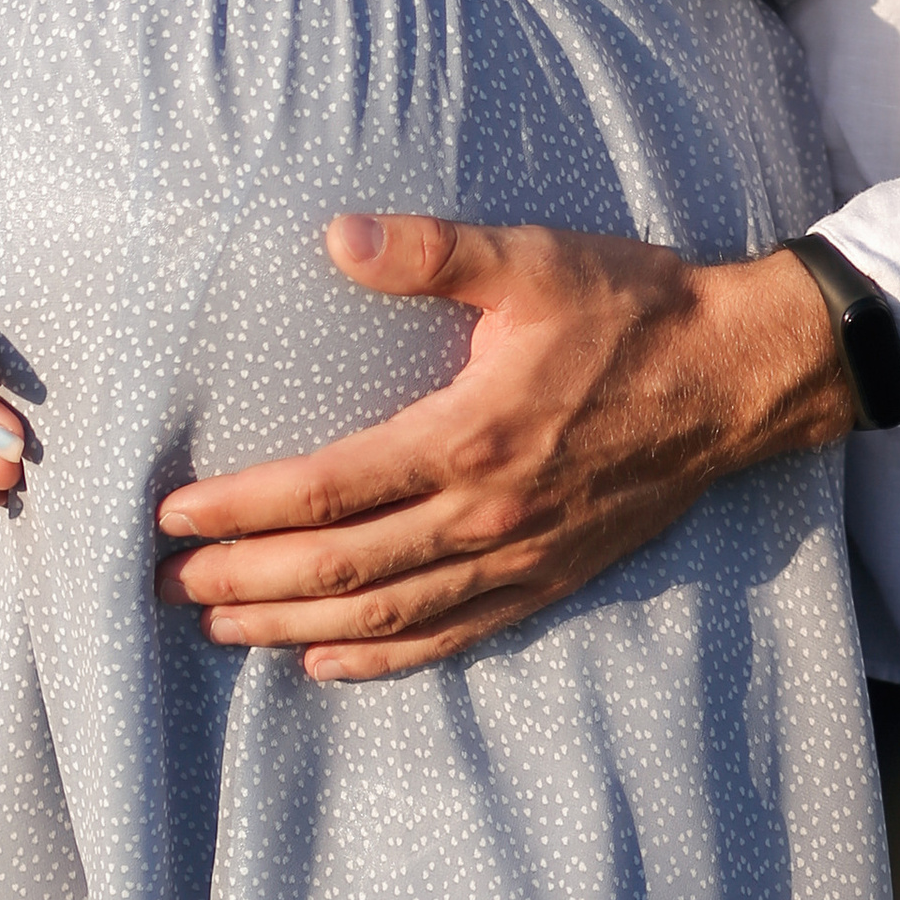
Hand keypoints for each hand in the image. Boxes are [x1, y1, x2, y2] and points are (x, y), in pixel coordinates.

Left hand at [153, 213, 853, 675]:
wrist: (735, 378)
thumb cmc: (630, 308)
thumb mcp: (532, 260)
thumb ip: (431, 252)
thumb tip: (337, 236)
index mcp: (467, 438)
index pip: (326, 491)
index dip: (241, 510)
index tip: (172, 516)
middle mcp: (484, 517)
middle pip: (338, 572)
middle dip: (242, 583)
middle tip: (164, 587)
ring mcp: (516, 560)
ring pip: (384, 618)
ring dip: (291, 629)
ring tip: (219, 628)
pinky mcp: (546, 580)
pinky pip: (450, 636)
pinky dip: (381, 660)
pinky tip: (327, 664)